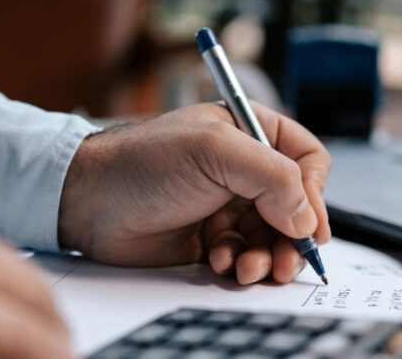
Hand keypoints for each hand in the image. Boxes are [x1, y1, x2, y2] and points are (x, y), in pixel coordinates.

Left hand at [60, 102, 331, 284]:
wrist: (87, 200)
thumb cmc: (143, 162)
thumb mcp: (214, 152)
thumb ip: (272, 176)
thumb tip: (306, 218)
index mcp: (250, 133)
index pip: (306, 161)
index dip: (314, 193)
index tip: (309, 225)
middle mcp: (243, 169)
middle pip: (295, 207)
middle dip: (292, 238)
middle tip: (285, 262)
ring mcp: (226, 204)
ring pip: (271, 237)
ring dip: (266, 256)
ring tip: (247, 267)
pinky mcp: (210, 237)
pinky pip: (243, 255)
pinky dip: (238, 264)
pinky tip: (218, 260)